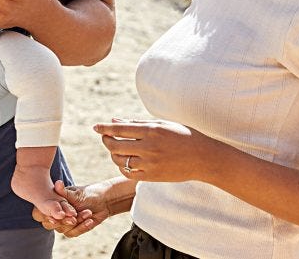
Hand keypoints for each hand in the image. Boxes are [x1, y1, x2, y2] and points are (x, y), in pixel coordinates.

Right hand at [31, 181, 109, 237]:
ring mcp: (63, 223)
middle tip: (73, 217)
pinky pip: (72, 233)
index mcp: (52, 203)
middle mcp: (55, 214)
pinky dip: (82, 227)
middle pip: (49, 224)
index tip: (58, 214)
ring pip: (62, 229)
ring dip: (76, 222)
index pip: (40, 212)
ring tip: (88, 212)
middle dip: (62, 221)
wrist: (103, 201)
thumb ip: (65, 193)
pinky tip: (90, 220)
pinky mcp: (72, 229)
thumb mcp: (76, 194)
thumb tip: (57, 184)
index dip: (46, 214)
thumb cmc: (88, 194)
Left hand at [94, 119, 214, 182]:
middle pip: (115, 145)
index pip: (119, 129)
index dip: (104, 128)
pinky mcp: (152, 176)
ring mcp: (150, 163)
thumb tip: (114, 120)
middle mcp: (149, 147)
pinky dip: (122, 167)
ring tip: (115, 149)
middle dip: (106, 140)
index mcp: (151, 131)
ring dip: (113, 154)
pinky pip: (128, 173)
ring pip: (120, 160)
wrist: (203, 158)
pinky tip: (124, 161)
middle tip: (105, 137)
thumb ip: (137, 123)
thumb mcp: (162, 124)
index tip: (95, 127)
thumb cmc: (183, 136)